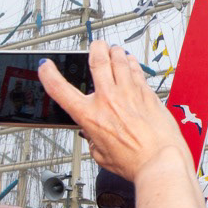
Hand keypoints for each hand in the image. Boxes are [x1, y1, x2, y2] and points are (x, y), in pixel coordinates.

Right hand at [38, 41, 188, 180]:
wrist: (161, 161)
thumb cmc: (135, 162)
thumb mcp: (101, 155)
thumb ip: (94, 139)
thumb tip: (94, 132)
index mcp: (90, 116)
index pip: (60, 89)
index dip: (48, 74)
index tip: (46, 67)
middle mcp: (108, 99)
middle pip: (97, 60)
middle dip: (95, 48)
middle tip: (95, 45)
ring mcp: (129, 93)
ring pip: (119, 59)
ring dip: (115, 51)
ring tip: (114, 50)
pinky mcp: (147, 93)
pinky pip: (136, 70)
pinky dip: (131, 62)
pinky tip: (131, 62)